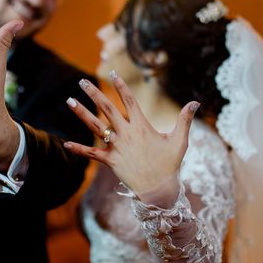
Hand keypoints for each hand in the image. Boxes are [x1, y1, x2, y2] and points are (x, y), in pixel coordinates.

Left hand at [63, 72, 198, 203]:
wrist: (159, 189)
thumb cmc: (170, 164)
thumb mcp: (180, 140)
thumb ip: (185, 119)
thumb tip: (196, 102)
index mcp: (142, 126)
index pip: (129, 101)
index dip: (121, 86)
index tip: (113, 73)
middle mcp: (127, 134)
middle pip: (107, 108)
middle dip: (94, 93)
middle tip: (82, 81)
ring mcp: (117, 147)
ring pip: (96, 126)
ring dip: (81, 113)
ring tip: (69, 100)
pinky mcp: (111, 161)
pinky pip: (92, 154)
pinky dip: (79, 149)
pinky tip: (65, 143)